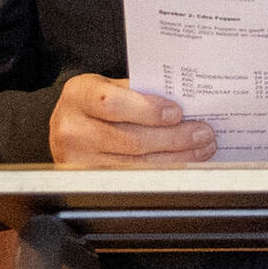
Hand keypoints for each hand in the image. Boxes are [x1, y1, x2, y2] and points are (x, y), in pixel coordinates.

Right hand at [49, 74, 215, 165]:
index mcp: (78, 96)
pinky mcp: (87, 183)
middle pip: (130, 140)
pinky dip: (162, 171)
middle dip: (173, 138)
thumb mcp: (108, 85)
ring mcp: (77, 161)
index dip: (148, 110)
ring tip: (200, 148)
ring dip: (175, 157)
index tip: (177, 113)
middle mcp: (72, 130)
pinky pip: (132, 179)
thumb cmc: (93, 101)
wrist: (66, 123)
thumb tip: (183, 103)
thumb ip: (138, 92)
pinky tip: (181, 163)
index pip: (113, 104)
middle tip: (202, 132)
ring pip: (135, 165)